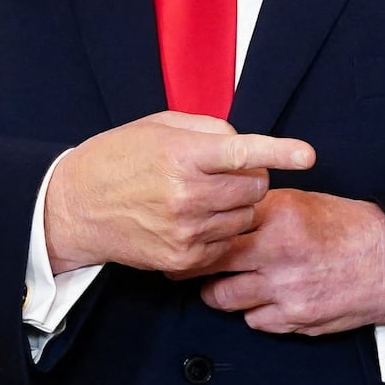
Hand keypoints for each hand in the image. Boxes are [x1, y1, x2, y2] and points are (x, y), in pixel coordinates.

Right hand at [44, 111, 315, 275]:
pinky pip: (227, 243)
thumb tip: (242, 145)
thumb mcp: (160, 126)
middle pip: (253, 187)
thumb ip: (208, 130)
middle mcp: (187, 194)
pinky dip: (223, 229)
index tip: (307, 155)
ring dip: (238, 204)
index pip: (243, 152)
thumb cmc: (119, 156)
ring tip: (206, 194)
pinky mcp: (182, 258)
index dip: (280, 151)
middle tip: (224, 171)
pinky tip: (196, 217)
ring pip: (246, 217)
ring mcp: (186, 230)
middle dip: (251, 176)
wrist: (77, 205)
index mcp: (182, 155)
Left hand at [197, 189, 384, 334]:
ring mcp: (285, 290)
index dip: (201, 226)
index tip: (191, 228)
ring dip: (218, 291)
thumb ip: (262, 208)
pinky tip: (257, 297)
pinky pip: (253, 320)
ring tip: (219, 282)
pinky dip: (251, 311)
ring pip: (224, 297)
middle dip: (196, 262)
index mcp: (279, 215)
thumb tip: (224, 211)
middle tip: (187, 260)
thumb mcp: (302, 200)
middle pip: (213, 261)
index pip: (220, 220)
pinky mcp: (295, 320)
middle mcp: (278, 252)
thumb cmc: (348, 227)